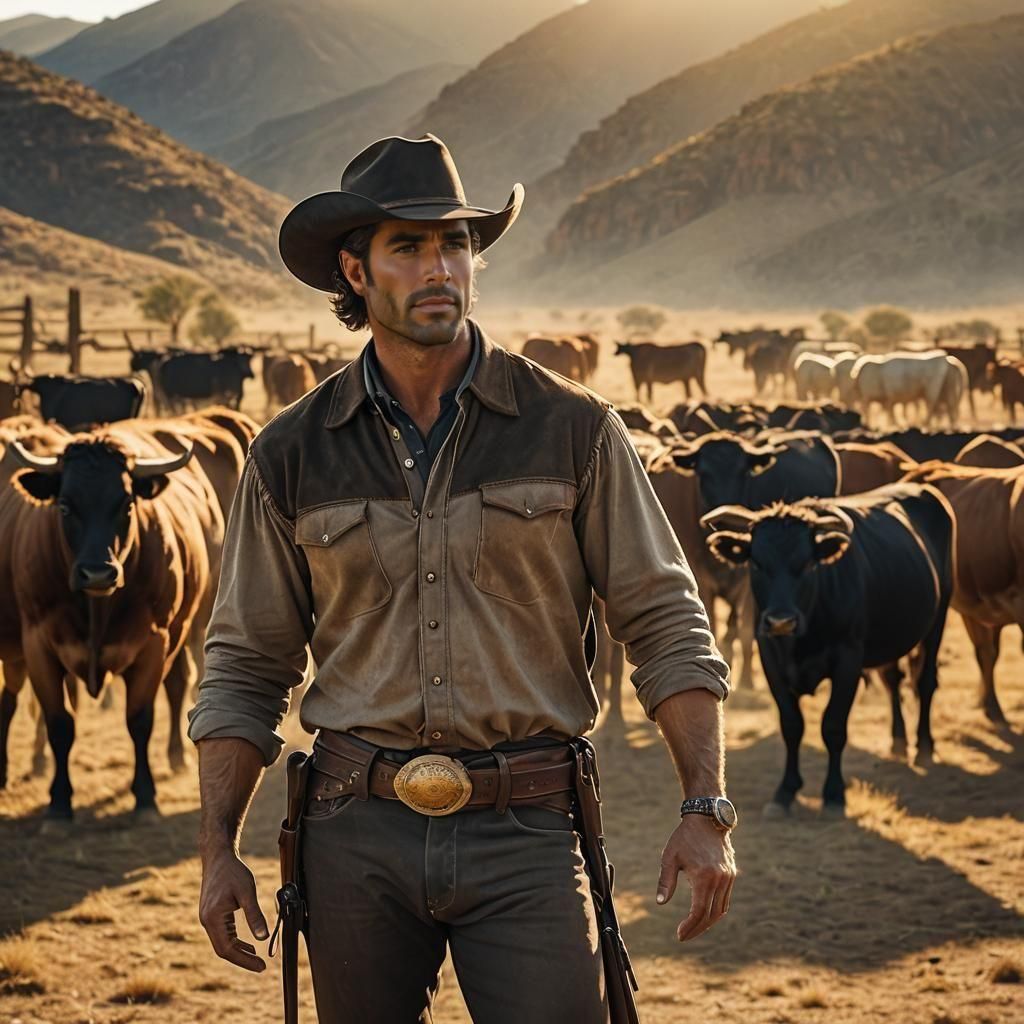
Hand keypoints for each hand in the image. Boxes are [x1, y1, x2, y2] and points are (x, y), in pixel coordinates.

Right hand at [199, 848, 269, 971]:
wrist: (218, 856)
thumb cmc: (232, 871)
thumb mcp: (247, 892)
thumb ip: (254, 915)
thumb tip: (264, 937)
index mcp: (213, 918)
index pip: (227, 949)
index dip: (244, 960)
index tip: (261, 965)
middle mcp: (206, 921)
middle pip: (223, 949)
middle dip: (242, 959)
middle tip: (261, 965)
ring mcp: (208, 918)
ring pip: (223, 942)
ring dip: (239, 951)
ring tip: (257, 956)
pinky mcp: (212, 913)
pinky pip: (223, 934)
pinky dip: (235, 941)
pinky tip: (248, 943)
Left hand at [656, 814, 735, 941]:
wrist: (707, 819)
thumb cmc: (684, 838)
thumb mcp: (670, 857)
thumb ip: (665, 881)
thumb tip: (660, 903)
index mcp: (704, 876)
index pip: (699, 911)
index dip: (690, 926)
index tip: (679, 934)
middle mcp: (720, 880)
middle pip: (711, 915)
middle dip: (697, 928)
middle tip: (684, 936)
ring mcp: (728, 878)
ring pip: (720, 910)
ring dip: (707, 922)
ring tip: (692, 927)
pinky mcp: (732, 875)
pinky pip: (725, 900)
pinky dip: (715, 911)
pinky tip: (704, 913)